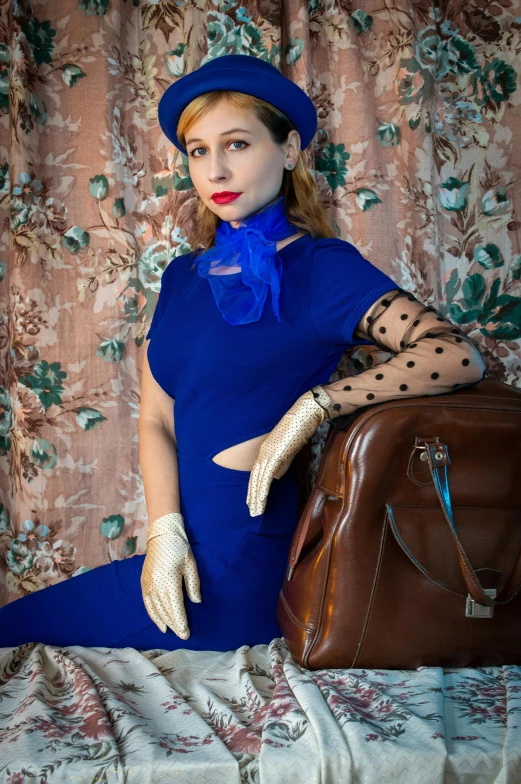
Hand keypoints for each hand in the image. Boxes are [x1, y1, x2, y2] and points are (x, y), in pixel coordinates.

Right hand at [141, 512, 201, 638]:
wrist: (161, 534)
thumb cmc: (180, 548)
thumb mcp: (191, 564)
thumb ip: (193, 584)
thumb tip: (196, 602)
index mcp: (169, 581)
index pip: (175, 608)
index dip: (180, 623)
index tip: (186, 634)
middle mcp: (156, 585)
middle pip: (165, 611)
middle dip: (174, 625)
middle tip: (181, 635)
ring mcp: (147, 584)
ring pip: (155, 609)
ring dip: (162, 621)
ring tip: (169, 631)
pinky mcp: (143, 582)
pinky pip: (146, 602)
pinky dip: (152, 614)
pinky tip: (157, 621)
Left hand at [246, 386, 334, 516]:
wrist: (307, 413)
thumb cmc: (300, 429)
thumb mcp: (289, 450)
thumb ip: (281, 463)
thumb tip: (275, 477)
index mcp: (266, 451)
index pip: (257, 473)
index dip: (255, 488)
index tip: (253, 502)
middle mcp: (263, 452)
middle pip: (254, 478)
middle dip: (253, 496)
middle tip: (252, 512)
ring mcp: (267, 452)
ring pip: (258, 479)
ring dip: (256, 497)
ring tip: (256, 511)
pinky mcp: (274, 453)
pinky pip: (265, 476)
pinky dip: (262, 489)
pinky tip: (261, 500)